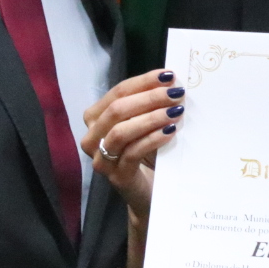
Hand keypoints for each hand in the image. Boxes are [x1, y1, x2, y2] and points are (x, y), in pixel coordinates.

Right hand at [80, 69, 184, 217]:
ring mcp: (101, 158)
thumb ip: (149, 106)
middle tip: (176, 94)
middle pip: (117, 109)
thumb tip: (171, 83)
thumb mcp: (145, 125)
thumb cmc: (145, 153)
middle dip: (148, 98)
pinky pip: (131, 153)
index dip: (144, 82)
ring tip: (175, 112)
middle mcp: (92, 136)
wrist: (147, 192)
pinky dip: (152, 139)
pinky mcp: (115, 176)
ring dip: (150, 118)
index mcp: (96, 117)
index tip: (169, 76)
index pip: (118, 92)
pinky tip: (170, 131)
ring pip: (121, 131)